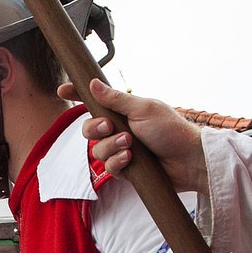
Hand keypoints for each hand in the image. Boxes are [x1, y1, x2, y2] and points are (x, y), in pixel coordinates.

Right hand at [74, 74, 205, 195]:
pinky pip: (108, 168)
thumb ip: (115, 98)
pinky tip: (131, 159)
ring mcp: (121, 150)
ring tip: (131, 145)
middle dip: (95, 128)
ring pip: (96, 150)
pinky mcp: (126, 169)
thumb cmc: (171, 129)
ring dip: (111, 147)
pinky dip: (117, 162)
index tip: (63, 89)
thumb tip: (93, 83)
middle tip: (110, 126)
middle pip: (88, 129)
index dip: (77, 95)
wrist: (188, 159)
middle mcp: (119, 129)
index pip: (94, 101)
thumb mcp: (143, 108)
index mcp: (123, 110)